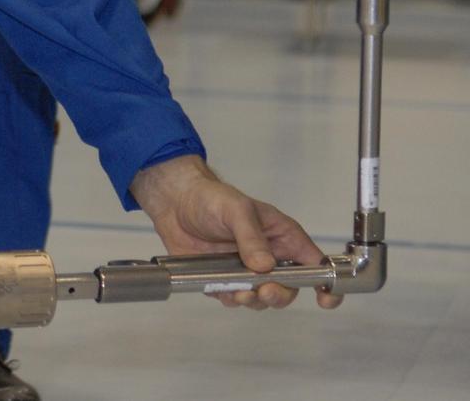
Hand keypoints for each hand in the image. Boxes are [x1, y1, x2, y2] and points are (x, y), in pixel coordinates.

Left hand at [130, 155, 343, 310]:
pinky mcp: (224, 279)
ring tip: (240, 290)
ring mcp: (247, 271)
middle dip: (279, 295)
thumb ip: (251, 237)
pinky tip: (220, 287)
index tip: (324, 299)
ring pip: (261, 299)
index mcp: (282, 237)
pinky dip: (230, 298)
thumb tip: (265, 267)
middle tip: (264, 292)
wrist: (175, 202)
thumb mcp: (236, 210)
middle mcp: (269, 257)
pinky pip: (234, 298)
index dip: (324, 283)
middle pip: (288, 289)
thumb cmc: (211, 198)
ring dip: (253, 300)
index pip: (314, 263)